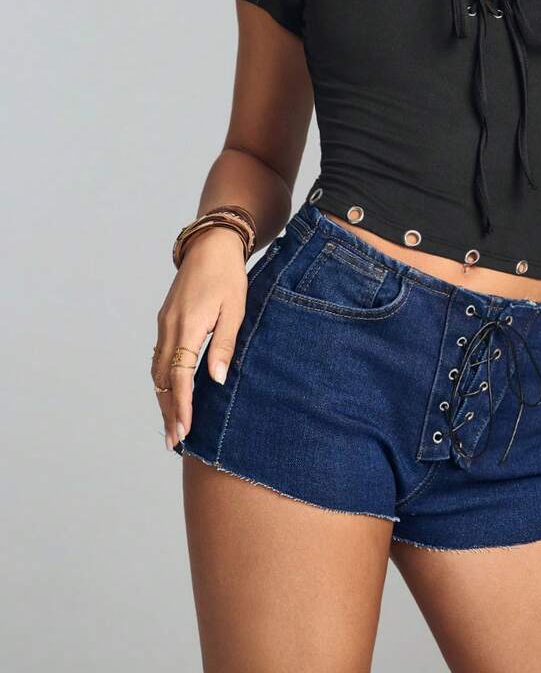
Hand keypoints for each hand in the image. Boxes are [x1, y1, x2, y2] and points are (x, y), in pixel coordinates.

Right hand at [152, 227, 247, 450]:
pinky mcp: (165, 321)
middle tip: (174, 441)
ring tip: (172, 425)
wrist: (210, 246)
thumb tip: (216, 380)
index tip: (184, 430)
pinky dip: (163, 381)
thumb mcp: (235, 309)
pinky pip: (159, 358)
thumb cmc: (228, 276)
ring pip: (158, 371)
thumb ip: (224, 345)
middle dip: (168, 412)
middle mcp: (169, 328)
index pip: (180, 376)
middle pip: (163, 380)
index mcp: (188, 326)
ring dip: (164, 399)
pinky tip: (171, 394)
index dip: (182, 406)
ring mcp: (164, 324)